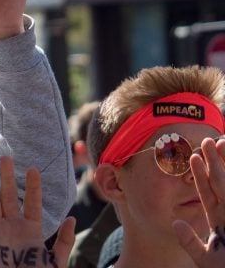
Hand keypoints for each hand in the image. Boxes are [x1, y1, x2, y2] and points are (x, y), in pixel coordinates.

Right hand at [0, 159, 74, 267]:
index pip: (32, 203)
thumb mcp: (56, 263)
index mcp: (31, 230)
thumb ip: (64, 242)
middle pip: (7, 197)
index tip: (33, 169)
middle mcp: (12, 227)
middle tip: (6, 158)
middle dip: (6, 177)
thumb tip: (71, 219)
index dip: (32, 187)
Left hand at [173, 136, 224, 266]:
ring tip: (219, 144)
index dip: (201, 174)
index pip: (207, 192)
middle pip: (222, 183)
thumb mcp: (205, 259)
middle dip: (216, 162)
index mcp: (219, 220)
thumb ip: (190, 242)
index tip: (193, 157)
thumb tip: (175, 223)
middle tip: (208, 140)